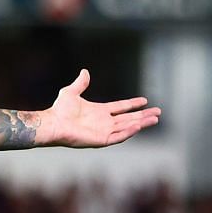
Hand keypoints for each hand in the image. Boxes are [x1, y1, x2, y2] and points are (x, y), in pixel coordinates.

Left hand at [36, 70, 159, 147]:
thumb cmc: (59, 109)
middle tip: (158, 112)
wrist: (53, 123)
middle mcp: (104, 122)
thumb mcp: (71, 92)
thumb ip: (81, 83)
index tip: (145, 100)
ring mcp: (103, 131)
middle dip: (143, 115)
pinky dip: (129, 131)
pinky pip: (118, 136)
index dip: (132, 104)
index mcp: (99, 111)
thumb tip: (85, 72)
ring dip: (141, 123)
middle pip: (128, 118)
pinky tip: (139, 125)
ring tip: (155, 119)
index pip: (121, 108)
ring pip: (127, 127)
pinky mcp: (101, 140)